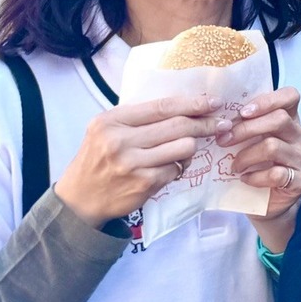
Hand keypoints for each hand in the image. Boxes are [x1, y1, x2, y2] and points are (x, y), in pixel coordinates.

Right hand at [53, 94, 218, 224]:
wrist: (79, 199)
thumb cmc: (98, 159)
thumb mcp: (107, 130)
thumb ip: (138, 118)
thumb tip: (186, 106)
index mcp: (111, 121)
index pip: (162, 107)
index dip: (192, 103)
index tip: (213, 102)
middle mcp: (120, 141)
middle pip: (178, 126)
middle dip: (205, 123)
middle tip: (221, 123)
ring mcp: (132, 164)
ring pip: (185, 147)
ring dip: (191, 147)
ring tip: (184, 149)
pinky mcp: (144, 184)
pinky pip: (177, 169)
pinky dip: (177, 167)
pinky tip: (167, 168)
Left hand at [214, 87, 300, 248]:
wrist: (266, 204)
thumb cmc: (254, 166)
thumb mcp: (249, 142)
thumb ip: (244, 126)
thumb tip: (216, 115)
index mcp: (290, 120)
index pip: (290, 96)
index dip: (267, 100)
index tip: (242, 112)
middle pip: (279, 119)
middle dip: (245, 129)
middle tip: (222, 140)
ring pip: (273, 146)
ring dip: (245, 156)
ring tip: (233, 166)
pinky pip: (276, 174)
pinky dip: (255, 177)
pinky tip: (246, 179)